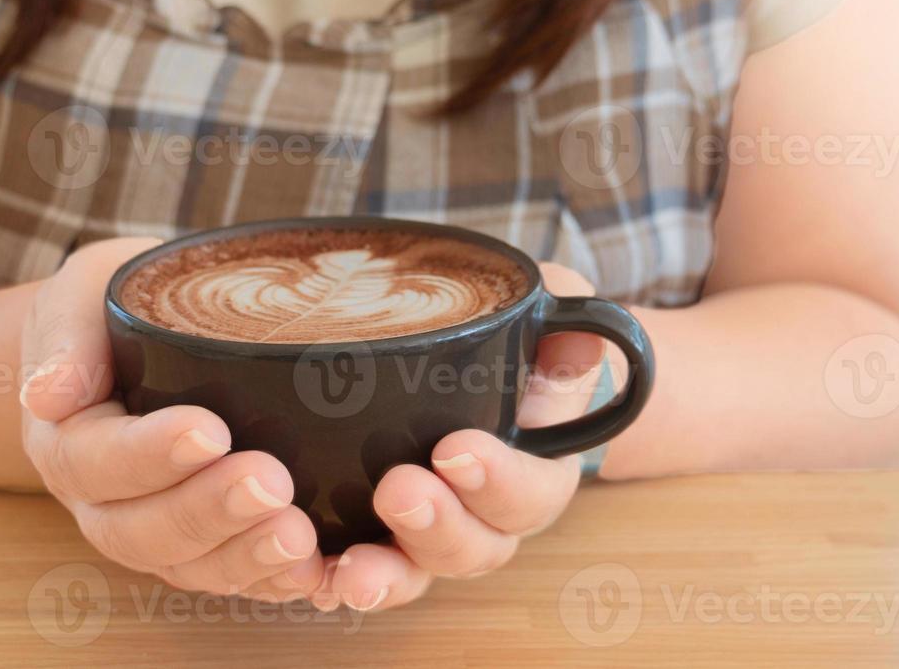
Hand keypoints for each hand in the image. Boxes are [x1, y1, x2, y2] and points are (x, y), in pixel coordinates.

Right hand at [19, 238, 325, 600]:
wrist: (133, 329)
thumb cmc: (108, 302)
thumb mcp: (79, 295)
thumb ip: (65, 336)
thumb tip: (47, 394)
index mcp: (65, 438)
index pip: (94, 461)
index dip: (149, 455)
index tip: (209, 431)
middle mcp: (101, 500)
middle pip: (140, 530)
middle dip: (207, 512)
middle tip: (271, 482)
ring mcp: (150, 527)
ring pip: (186, 566)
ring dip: (242, 556)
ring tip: (297, 535)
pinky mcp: (201, 542)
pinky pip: (228, 576)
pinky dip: (269, 580)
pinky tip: (312, 570)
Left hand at [313, 263, 606, 611]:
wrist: (475, 360)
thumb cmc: (516, 340)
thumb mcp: (550, 317)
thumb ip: (566, 327)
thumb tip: (583, 339)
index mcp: (536, 468)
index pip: (530, 492)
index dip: (498, 481)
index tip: (456, 451)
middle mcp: (486, 514)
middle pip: (472, 547)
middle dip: (436, 527)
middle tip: (398, 490)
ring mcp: (430, 529)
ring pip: (417, 572)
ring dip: (386, 574)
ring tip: (352, 569)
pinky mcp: (377, 530)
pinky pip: (362, 570)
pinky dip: (337, 581)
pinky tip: (315, 579)